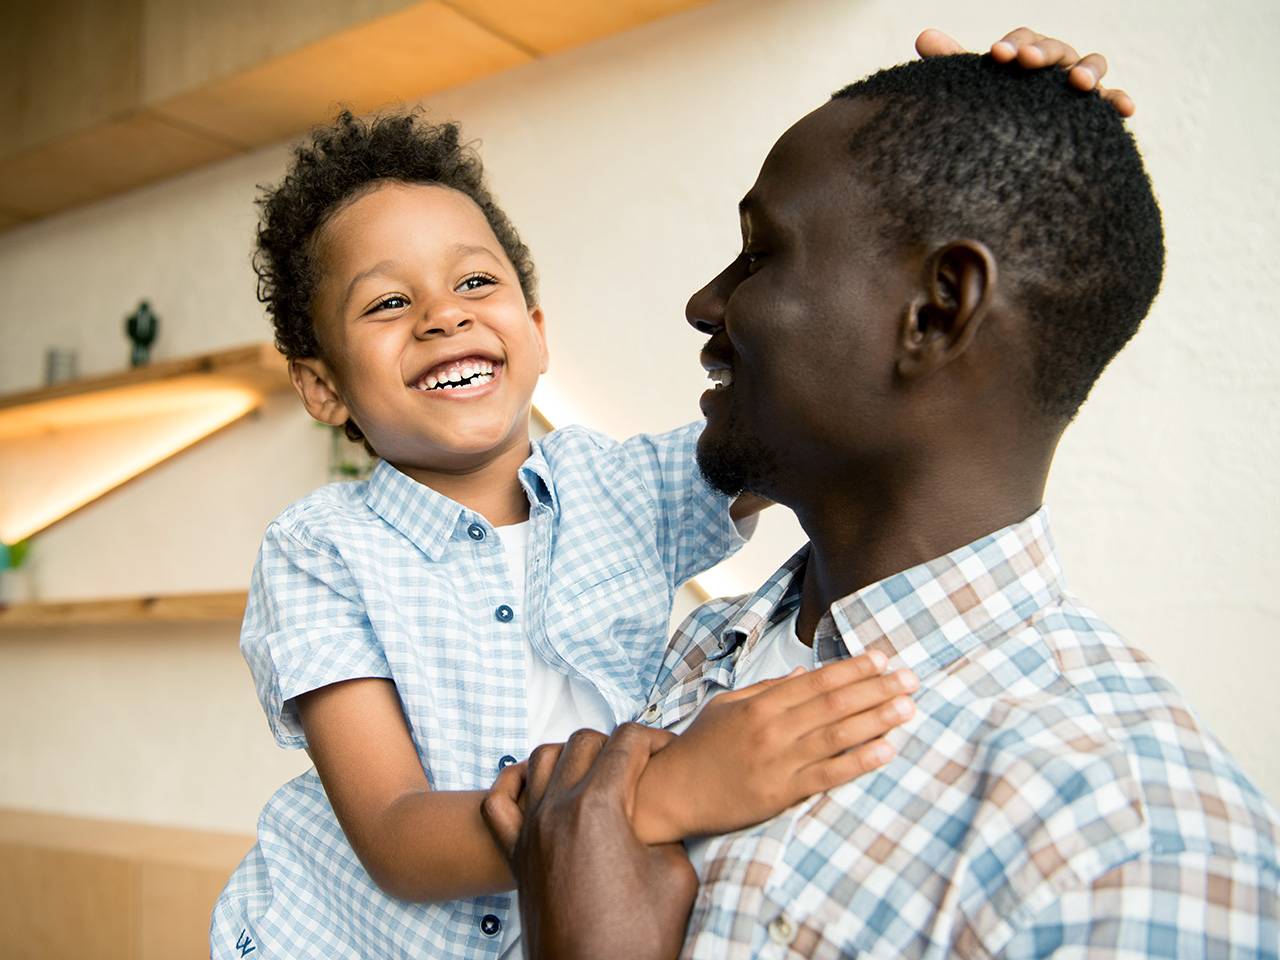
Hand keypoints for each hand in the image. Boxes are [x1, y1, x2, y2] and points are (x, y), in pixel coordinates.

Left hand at [483, 725, 695, 959]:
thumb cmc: (638, 940)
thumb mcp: (676, 876)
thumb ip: (667, 829)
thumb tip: (659, 811)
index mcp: (598, 807)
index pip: (628, 740)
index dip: (657, 738)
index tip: (671, 752)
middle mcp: (557, 809)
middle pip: (585, 740)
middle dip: (618, 744)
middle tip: (642, 768)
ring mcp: (529, 830)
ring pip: (541, 758)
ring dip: (572, 756)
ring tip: (598, 776)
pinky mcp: (514, 854)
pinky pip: (498, 800)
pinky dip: (516, 783)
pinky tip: (541, 791)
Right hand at [635, 652, 916, 842]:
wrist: (671, 791)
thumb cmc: (700, 746)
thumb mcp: (727, 705)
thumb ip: (767, 688)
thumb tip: (806, 672)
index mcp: (760, 703)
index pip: (817, 680)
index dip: (853, 668)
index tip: (883, 659)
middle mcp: (772, 728)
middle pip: (834, 703)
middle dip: (876, 688)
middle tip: (910, 679)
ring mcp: (778, 761)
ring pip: (837, 735)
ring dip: (876, 719)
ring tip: (908, 708)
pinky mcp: (781, 793)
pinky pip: (828, 775)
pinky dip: (859, 762)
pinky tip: (885, 750)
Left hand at [916, 26, 1134, 116]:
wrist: (1011, 151)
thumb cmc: (992, 111)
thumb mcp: (972, 89)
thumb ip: (952, 63)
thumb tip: (923, 36)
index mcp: (1025, 55)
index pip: (1022, 41)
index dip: (1012, 45)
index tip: (996, 54)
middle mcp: (1054, 66)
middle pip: (1055, 49)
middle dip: (1043, 52)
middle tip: (1026, 61)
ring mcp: (1077, 87)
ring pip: (1092, 66)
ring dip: (1088, 70)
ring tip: (1079, 84)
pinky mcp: (1096, 112)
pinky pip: (1114, 101)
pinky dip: (1120, 100)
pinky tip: (1125, 109)